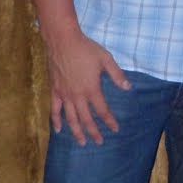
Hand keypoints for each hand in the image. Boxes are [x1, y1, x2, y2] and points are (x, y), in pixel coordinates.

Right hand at [44, 27, 130, 143]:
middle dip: (94, 132)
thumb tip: (127, 88)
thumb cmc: (85, 48)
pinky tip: (58, 130)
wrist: (62, 40)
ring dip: (77, 132)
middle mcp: (78, 95)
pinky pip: (54, 110)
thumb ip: (117, 75)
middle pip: (86, 119)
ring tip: (82, 142)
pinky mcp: (54, 90)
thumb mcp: (106, 59)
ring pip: (70, 118)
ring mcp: (64, 94)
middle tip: (99, 142)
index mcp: (92, 89)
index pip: (102, 110)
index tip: (115, 129)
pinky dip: (56, 121)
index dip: (109, 121)